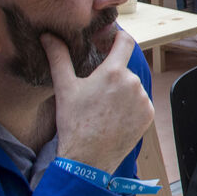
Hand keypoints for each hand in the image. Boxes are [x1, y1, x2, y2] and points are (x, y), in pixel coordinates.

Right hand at [42, 31, 153, 175]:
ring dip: (121, 91)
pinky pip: (140, 103)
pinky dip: (129, 106)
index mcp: (114, 72)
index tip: (110, 39)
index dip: (118, 36)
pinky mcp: (148, 115)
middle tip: (95, 90)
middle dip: (111, 74)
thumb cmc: (74, 123)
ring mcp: (143, 100)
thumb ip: (59, 57)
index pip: (125, 41)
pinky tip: (113, 117)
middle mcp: (133, 83)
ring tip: (102, 108)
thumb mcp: (64, 88)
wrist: (88, 160)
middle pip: (124, 68)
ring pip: (132, 86)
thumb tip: (48, 35)